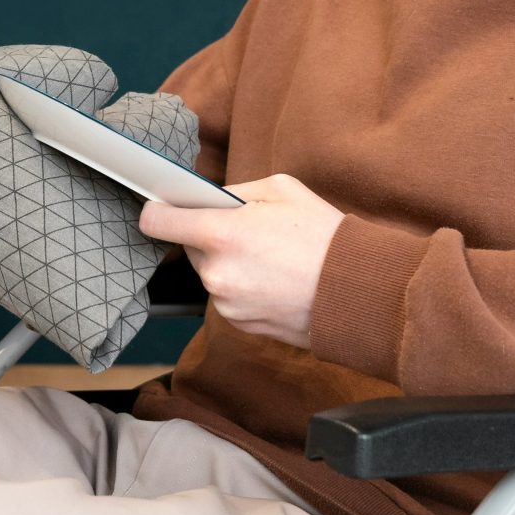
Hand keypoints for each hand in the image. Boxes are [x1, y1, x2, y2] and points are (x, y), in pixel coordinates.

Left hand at [138, 174, 345, 349]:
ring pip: (210, 273)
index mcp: (221, 234)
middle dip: (211, 236)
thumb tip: (208, 198)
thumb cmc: (324, 237)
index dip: (158, 211)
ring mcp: (226, 303)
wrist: (356, 293)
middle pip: (189, 246)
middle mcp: (215, 273)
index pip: (158, 222)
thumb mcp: (282, 190)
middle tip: (250, 232)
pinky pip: (228, 296)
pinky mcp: (239, 324)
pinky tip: (274, 280)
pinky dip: (243, 287)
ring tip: (270, 258)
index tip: (163, 207)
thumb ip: (235, 192)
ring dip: (229, 263)